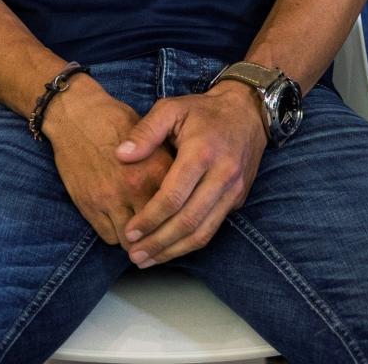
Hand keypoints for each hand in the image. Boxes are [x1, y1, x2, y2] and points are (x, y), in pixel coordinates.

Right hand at [43, 77, 174, 246]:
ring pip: (131, 241)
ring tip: (140, 235)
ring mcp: (110, 199)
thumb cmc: (117, 122)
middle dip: (159, 237)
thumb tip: (187, 188)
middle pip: (157, 232)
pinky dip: (116, 235)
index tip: (180, 222)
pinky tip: (120, 224)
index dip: (181, 220)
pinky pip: (109, 237)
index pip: (179, 210)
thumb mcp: (152, 136)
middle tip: (160, 237)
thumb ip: (169, 165)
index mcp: (157, 169)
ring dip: (136, 240)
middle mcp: (135, 187)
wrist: (77, 115)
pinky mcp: (89, 206)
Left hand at [114, 82, 266, 266]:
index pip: (173, 196)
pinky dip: (190, 243)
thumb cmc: (202, 110)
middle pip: (188, 221)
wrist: (246, 111)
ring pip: (203, 232)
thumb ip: (146, 131)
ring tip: (147, 260)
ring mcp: (233, 190)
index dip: (150, 218)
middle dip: (159, 242)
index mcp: (202, 152)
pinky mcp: (238, 199)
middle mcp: (222, 175)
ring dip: (173, 250)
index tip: (129, 231)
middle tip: (134, 256)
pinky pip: (213, 228)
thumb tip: (121, 156)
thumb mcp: (171, 108)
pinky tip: (170, 248)